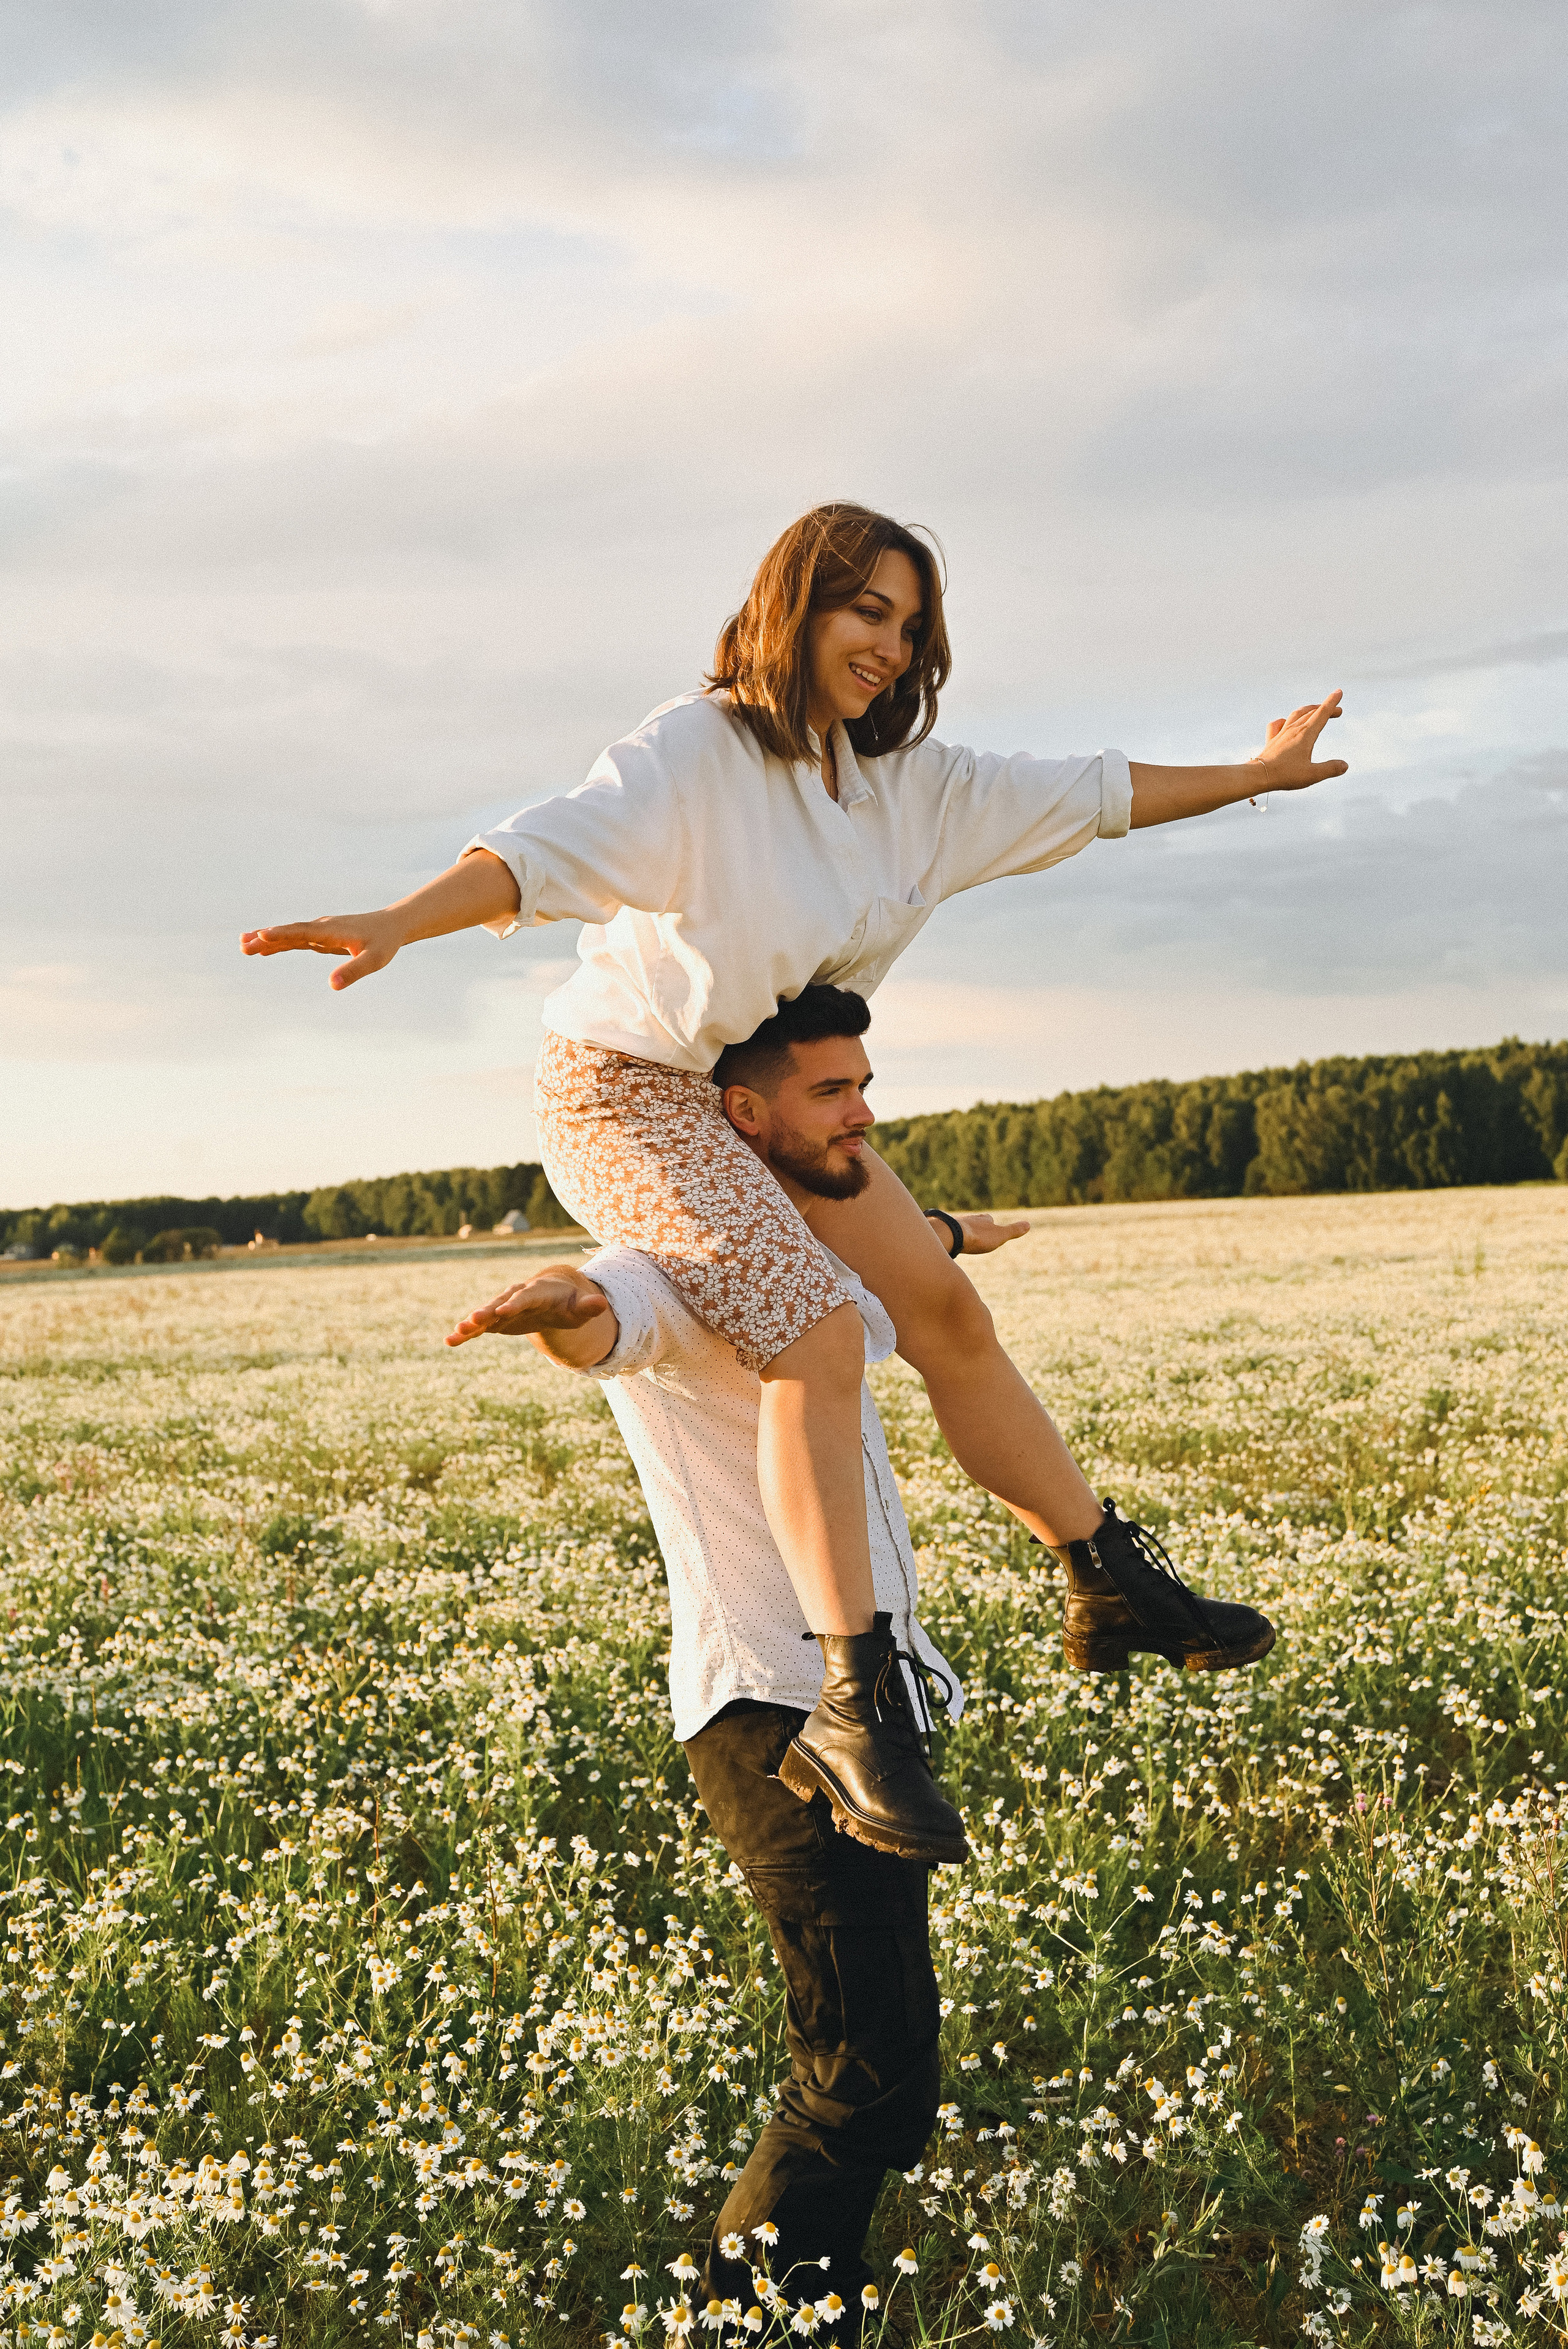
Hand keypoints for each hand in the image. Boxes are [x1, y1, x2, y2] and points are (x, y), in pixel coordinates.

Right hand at [240, 910, 404, 990]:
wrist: (393, 926)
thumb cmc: (385, 943)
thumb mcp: (374, 960)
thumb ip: (354, 971)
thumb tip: (332, 985)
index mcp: (330, 930)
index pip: (301, 932)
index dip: (281, 935)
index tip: (260, 936)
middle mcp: (321, 928)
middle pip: (289, 933)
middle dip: (266, 938)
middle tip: (243, 945)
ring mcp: (320, 931)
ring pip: (289, 936)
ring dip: (267, 941)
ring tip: (244, 947)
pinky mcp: (321, 937)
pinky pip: (295, 940)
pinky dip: (279, 943)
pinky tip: (265, 950)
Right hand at [444, 1269, 610, 1347]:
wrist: (554, 1295)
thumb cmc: (570, 1302)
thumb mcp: (581, 1306)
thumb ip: (589, 1306)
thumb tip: (602, 1304)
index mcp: (538, 1291)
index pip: (526, 1297)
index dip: (515, 1304)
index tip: (502, 1312)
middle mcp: (516, 1296)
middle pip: (500, 1303)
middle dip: (486, 1311)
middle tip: (471, 1320)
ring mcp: (504, 1307)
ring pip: (485, 1315)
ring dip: (471, 1324)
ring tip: (454, 1334)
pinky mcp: (496, 1320)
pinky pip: (480, 1327)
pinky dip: (467, 1333)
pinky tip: (450, 1341)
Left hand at [953, 1212, 1030, 1254]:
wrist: (952, 1235)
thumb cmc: (978, 1237)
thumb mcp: (999, 1236)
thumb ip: (1013, 1231)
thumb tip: (1028, 1224)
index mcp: (983, 1220)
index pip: (988, 1218)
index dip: (990, 1222)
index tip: (991, 1223)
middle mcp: (969, 1219)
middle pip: (974, 1221)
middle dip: (976, 1226)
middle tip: (976, 1231)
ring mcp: (955, 1224)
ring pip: (960, 1226)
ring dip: (962, 1231)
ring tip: (962, 1237)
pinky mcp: (943, 1231)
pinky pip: (948, 1233)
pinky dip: (951, 1236)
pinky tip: (949, 1242)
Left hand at [1248, 692, 1346, 792]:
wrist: (1259, 775)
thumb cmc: (1285, 775)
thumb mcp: (1313, 775)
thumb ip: (1330, 769)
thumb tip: (1344, 765)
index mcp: (1306, 734)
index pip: (1322, 713)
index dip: (1332, 703)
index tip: (1338, 692)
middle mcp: (1294, 729)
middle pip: (1312, 712)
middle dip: (1325, 708)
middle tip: (1337, 711)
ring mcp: (1281, 733)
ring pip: (1296, 714)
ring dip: (1308, 710)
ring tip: (1315, 710)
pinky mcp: (1271, 740)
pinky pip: (1277, 724)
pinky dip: (1284, 721)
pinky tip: (1285, 722)